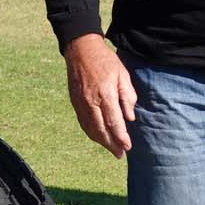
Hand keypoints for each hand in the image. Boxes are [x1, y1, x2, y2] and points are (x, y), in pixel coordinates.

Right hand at [64, 33, 136, 157]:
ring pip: (90, 128)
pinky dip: (91, 133)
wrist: (81, 50)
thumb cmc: (106, 61)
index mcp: (105, 94)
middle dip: (111, 144)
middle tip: (120, 154)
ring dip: (101, 141)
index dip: (121, 137)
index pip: (114, 121)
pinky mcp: (75, 102)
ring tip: (111, 149)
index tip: (127, 147)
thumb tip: (130, 117)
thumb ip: (127, 96)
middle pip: (101, 129)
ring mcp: (80, 103)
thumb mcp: (123, 74)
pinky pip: (83, 122)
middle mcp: (90, 101)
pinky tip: (98, 137)